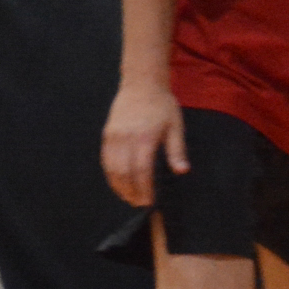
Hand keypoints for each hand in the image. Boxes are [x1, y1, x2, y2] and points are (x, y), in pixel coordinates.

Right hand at [102, 82, 185, 207]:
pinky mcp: (107, 134)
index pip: (142, 170)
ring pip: (111, 168)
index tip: (149, 201)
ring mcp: (114, 136)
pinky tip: (118, 182)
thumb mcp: (176, 126)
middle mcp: (126, 138)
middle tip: (139, 204)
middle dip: (131, 192)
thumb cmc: (163, 106)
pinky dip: (111, 174)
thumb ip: (177, 151)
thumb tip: (182, 171)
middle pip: (124, 173)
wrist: (142, 84)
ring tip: (128, 197)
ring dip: (118, 186)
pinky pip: (105, 159)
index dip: (144, 189)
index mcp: (146, 138)